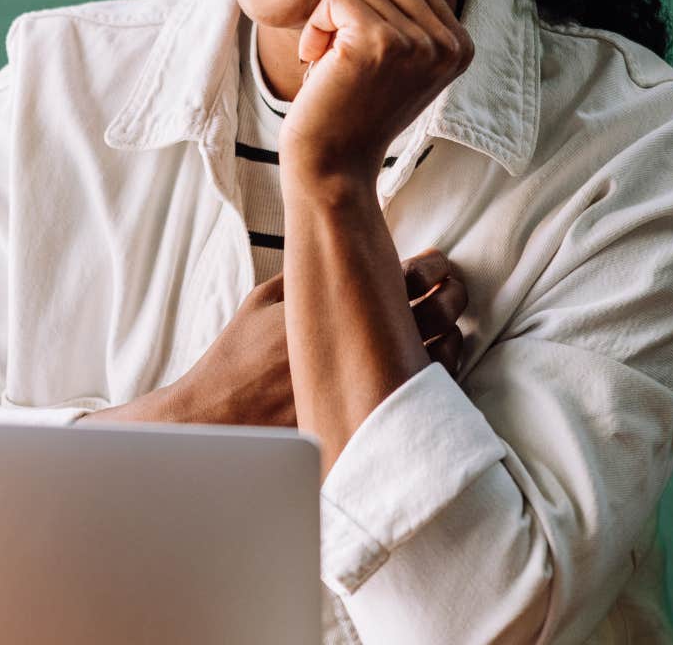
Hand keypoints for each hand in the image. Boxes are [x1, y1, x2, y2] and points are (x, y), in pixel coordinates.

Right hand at [82, 250, 467, 424]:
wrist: (219, 416)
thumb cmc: (236, 356)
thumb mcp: (262, 301)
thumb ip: (301, 278)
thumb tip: (332, 255)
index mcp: (335, 306)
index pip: (402, 277)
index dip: (428, 268)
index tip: (436, 264)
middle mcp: (356, 344)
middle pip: (432, 314)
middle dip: (451, 297)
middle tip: (453, 290)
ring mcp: (368, 384)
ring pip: (438, 357)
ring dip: (452, 338)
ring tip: (451, 329)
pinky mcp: (371, 417)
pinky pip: (422, 395)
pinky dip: (438, 378)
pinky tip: (435, 367)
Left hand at [281, 0, 474, 184]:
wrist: (332, 164)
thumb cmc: (355, 107)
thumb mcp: (397, 54)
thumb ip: (414, 4)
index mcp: (459, 44)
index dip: (376, 7)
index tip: (368, 56)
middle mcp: (447, 43)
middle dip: (354, 9)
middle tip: (348, 60)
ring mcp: (417, 42)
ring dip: (332, 21)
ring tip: (336, 66)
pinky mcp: (378, 42)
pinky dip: (315, 27)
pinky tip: (318, 63)